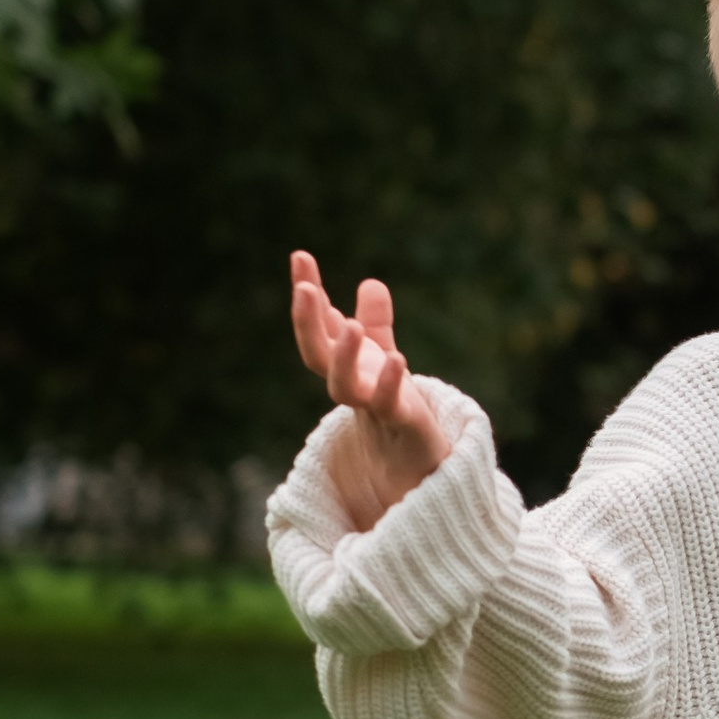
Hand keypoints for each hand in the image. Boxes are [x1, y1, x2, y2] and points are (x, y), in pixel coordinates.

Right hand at [290, 250, 452, 528]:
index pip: (319, 327)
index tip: (300, 255)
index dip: (309, 293)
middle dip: (308, 324)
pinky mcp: (401, 425)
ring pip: (343, 386)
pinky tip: (396, 358)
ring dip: (342, 358)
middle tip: (303, 289)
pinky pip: (388, 405)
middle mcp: (350, 387)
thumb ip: (375, 326)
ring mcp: (371, 408)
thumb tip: (371, 282)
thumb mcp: (383, 359)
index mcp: (344, 366)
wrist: (418, 464)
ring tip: (346, 328)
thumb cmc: (394, 410)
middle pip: (317, 356)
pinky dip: (387, 384)